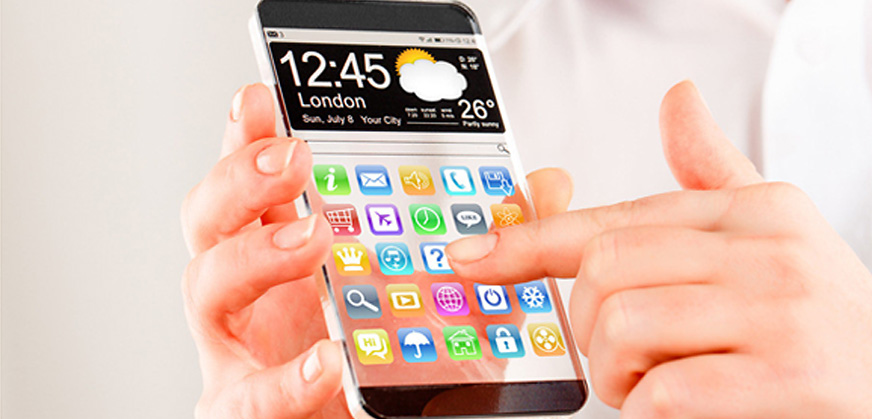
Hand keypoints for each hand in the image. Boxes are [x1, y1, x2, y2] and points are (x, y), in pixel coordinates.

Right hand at [180, 84, 573, 417]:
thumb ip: (497, 243)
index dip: (250, 137)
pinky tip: (327, 359)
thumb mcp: (465, 299)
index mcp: (298, 251)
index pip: (262, 181)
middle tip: (292, 159)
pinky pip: (245, 395)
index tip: (265, 98)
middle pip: (212, 217)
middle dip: (241, 177)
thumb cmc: (408, 370)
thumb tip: (542, 184)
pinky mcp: (247, 408)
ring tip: (312, 239)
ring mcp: (245, 347)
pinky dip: (285, 378)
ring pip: (205, 286)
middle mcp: (260, 291)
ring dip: (253, 255)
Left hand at [447, 81, 871, 417]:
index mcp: (750, 209)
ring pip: (620, 324)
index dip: (529, 239)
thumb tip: (677, 98)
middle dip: (586, 327)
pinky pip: (663, 388)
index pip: (612, 216)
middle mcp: (763, 247)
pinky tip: (681, 406)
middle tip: (617, 357)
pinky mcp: (787, 374)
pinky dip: (650, 408)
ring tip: (651, 386)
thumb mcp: (779, 233)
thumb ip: (716, 171)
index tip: (474, 259)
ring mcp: (776, 308)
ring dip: (615, 374)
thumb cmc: (834, 320)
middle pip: (601, 269)